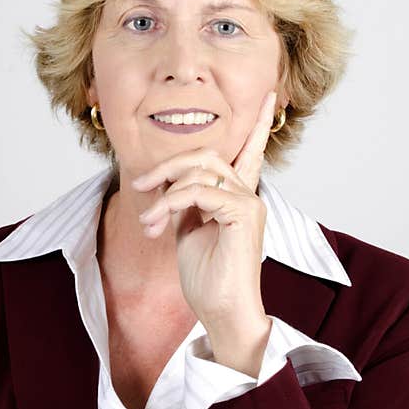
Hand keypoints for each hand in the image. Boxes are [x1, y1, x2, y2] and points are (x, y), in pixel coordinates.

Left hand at [130, 90, 278, 373]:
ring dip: (163, 191)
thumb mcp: (189, 233)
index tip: (266, 94)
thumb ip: (186, 204)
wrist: (222, 314)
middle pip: (208, 155)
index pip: (250, 153)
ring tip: (147, 222)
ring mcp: (248, 204)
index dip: (257, 125)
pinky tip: (158, 225)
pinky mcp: (242, 215)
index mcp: (238, 199)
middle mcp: (248, 196)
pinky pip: (200, 191)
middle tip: (141, 184)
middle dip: (169, 164)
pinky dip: (171, 203)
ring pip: (200, 169)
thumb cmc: (208, 280)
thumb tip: (171, 186)